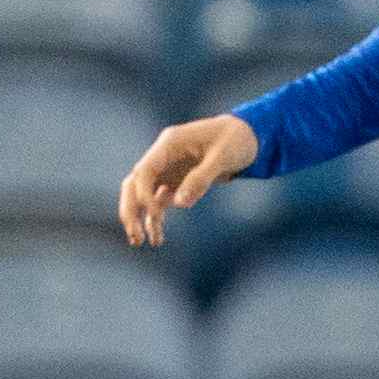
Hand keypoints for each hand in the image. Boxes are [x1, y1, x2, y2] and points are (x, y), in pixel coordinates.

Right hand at [118, 114, 259, 245]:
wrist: (248, 137)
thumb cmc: (236, 140)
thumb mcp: (223, 156)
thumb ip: (201, 178)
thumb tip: (179, 204)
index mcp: (169, 144)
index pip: (144, 170)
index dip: (144, 193)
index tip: (154, 212)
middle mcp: (162, 157)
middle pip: (134, 183)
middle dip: (130, 209)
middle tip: (135, 234)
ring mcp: (167, 170)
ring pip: (141, 195)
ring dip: (138, 217)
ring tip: (140, 242)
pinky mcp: (175, 183)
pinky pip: (158, 203)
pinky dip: (155, 219)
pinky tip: (157, 239)